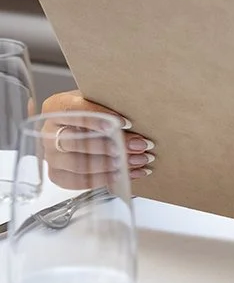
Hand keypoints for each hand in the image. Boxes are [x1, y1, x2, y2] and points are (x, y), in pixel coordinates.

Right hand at [40, 90, 154, 189]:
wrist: (74, 129)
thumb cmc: (89, 113)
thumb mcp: (96, 101)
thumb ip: (109, 106)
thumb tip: (134, 123)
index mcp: (56, 107)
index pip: (75, 111)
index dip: (100, 119)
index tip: (126, 123)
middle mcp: (48, 132)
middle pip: (76, 141)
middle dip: (109, 145)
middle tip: (136, 146)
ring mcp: (51, 156)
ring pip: (78, 164)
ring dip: (111, 165)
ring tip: (137, 161)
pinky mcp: (57, 174)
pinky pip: (79, 181)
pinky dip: (105, 179)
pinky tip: (125, 173)